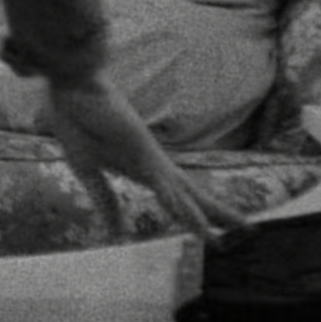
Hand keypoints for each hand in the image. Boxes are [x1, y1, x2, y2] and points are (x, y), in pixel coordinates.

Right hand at [42, 76, 245, 236]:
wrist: (71, 86)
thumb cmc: (76, 120)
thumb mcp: (86, 170)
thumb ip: (104, 201)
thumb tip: (117, 235)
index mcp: (140, 169)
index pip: (175, 198)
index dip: (195, 215)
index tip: (213, 233)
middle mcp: (153, 165)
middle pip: (193, 195)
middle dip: (220, 213)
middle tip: (249, 231)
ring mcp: (150, 157)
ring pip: (187, 193)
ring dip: (212, 213)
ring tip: (242, 229)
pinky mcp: (142, 151)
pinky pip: (163, 185)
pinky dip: (179, 205)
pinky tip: (197, 222)